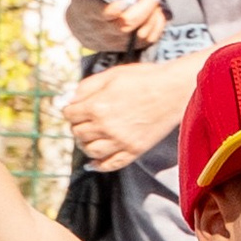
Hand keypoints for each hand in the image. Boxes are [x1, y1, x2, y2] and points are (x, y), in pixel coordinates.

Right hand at [63, 0, 163, 56]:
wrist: (81, 25)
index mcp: (87, 12)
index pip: (101, 15)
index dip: (114, 8)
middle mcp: (101, 30)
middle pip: (126, 24)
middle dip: (145, 5)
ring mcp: (116, 40)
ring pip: (140, 33)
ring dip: (153, 14)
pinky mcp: (128, 46)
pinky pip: (148, 39)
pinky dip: (156, 24)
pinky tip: (156, 10)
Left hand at [67, 48, 198, 172]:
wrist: (173, 90)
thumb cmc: (143, 78)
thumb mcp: (111, 74)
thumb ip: (86, 87)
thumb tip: (67, 99)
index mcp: (97, 106)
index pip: (69, 114)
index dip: (69, 109)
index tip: (74, 108)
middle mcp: (106, 127)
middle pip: (77, 133)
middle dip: (76, 125)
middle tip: (83, 120)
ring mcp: (120, 141)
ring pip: (90, 151)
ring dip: (84, 144)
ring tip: (89, 137)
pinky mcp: (134, 151)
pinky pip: (110, 165)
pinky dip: (98, 166)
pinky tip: (93, 163)